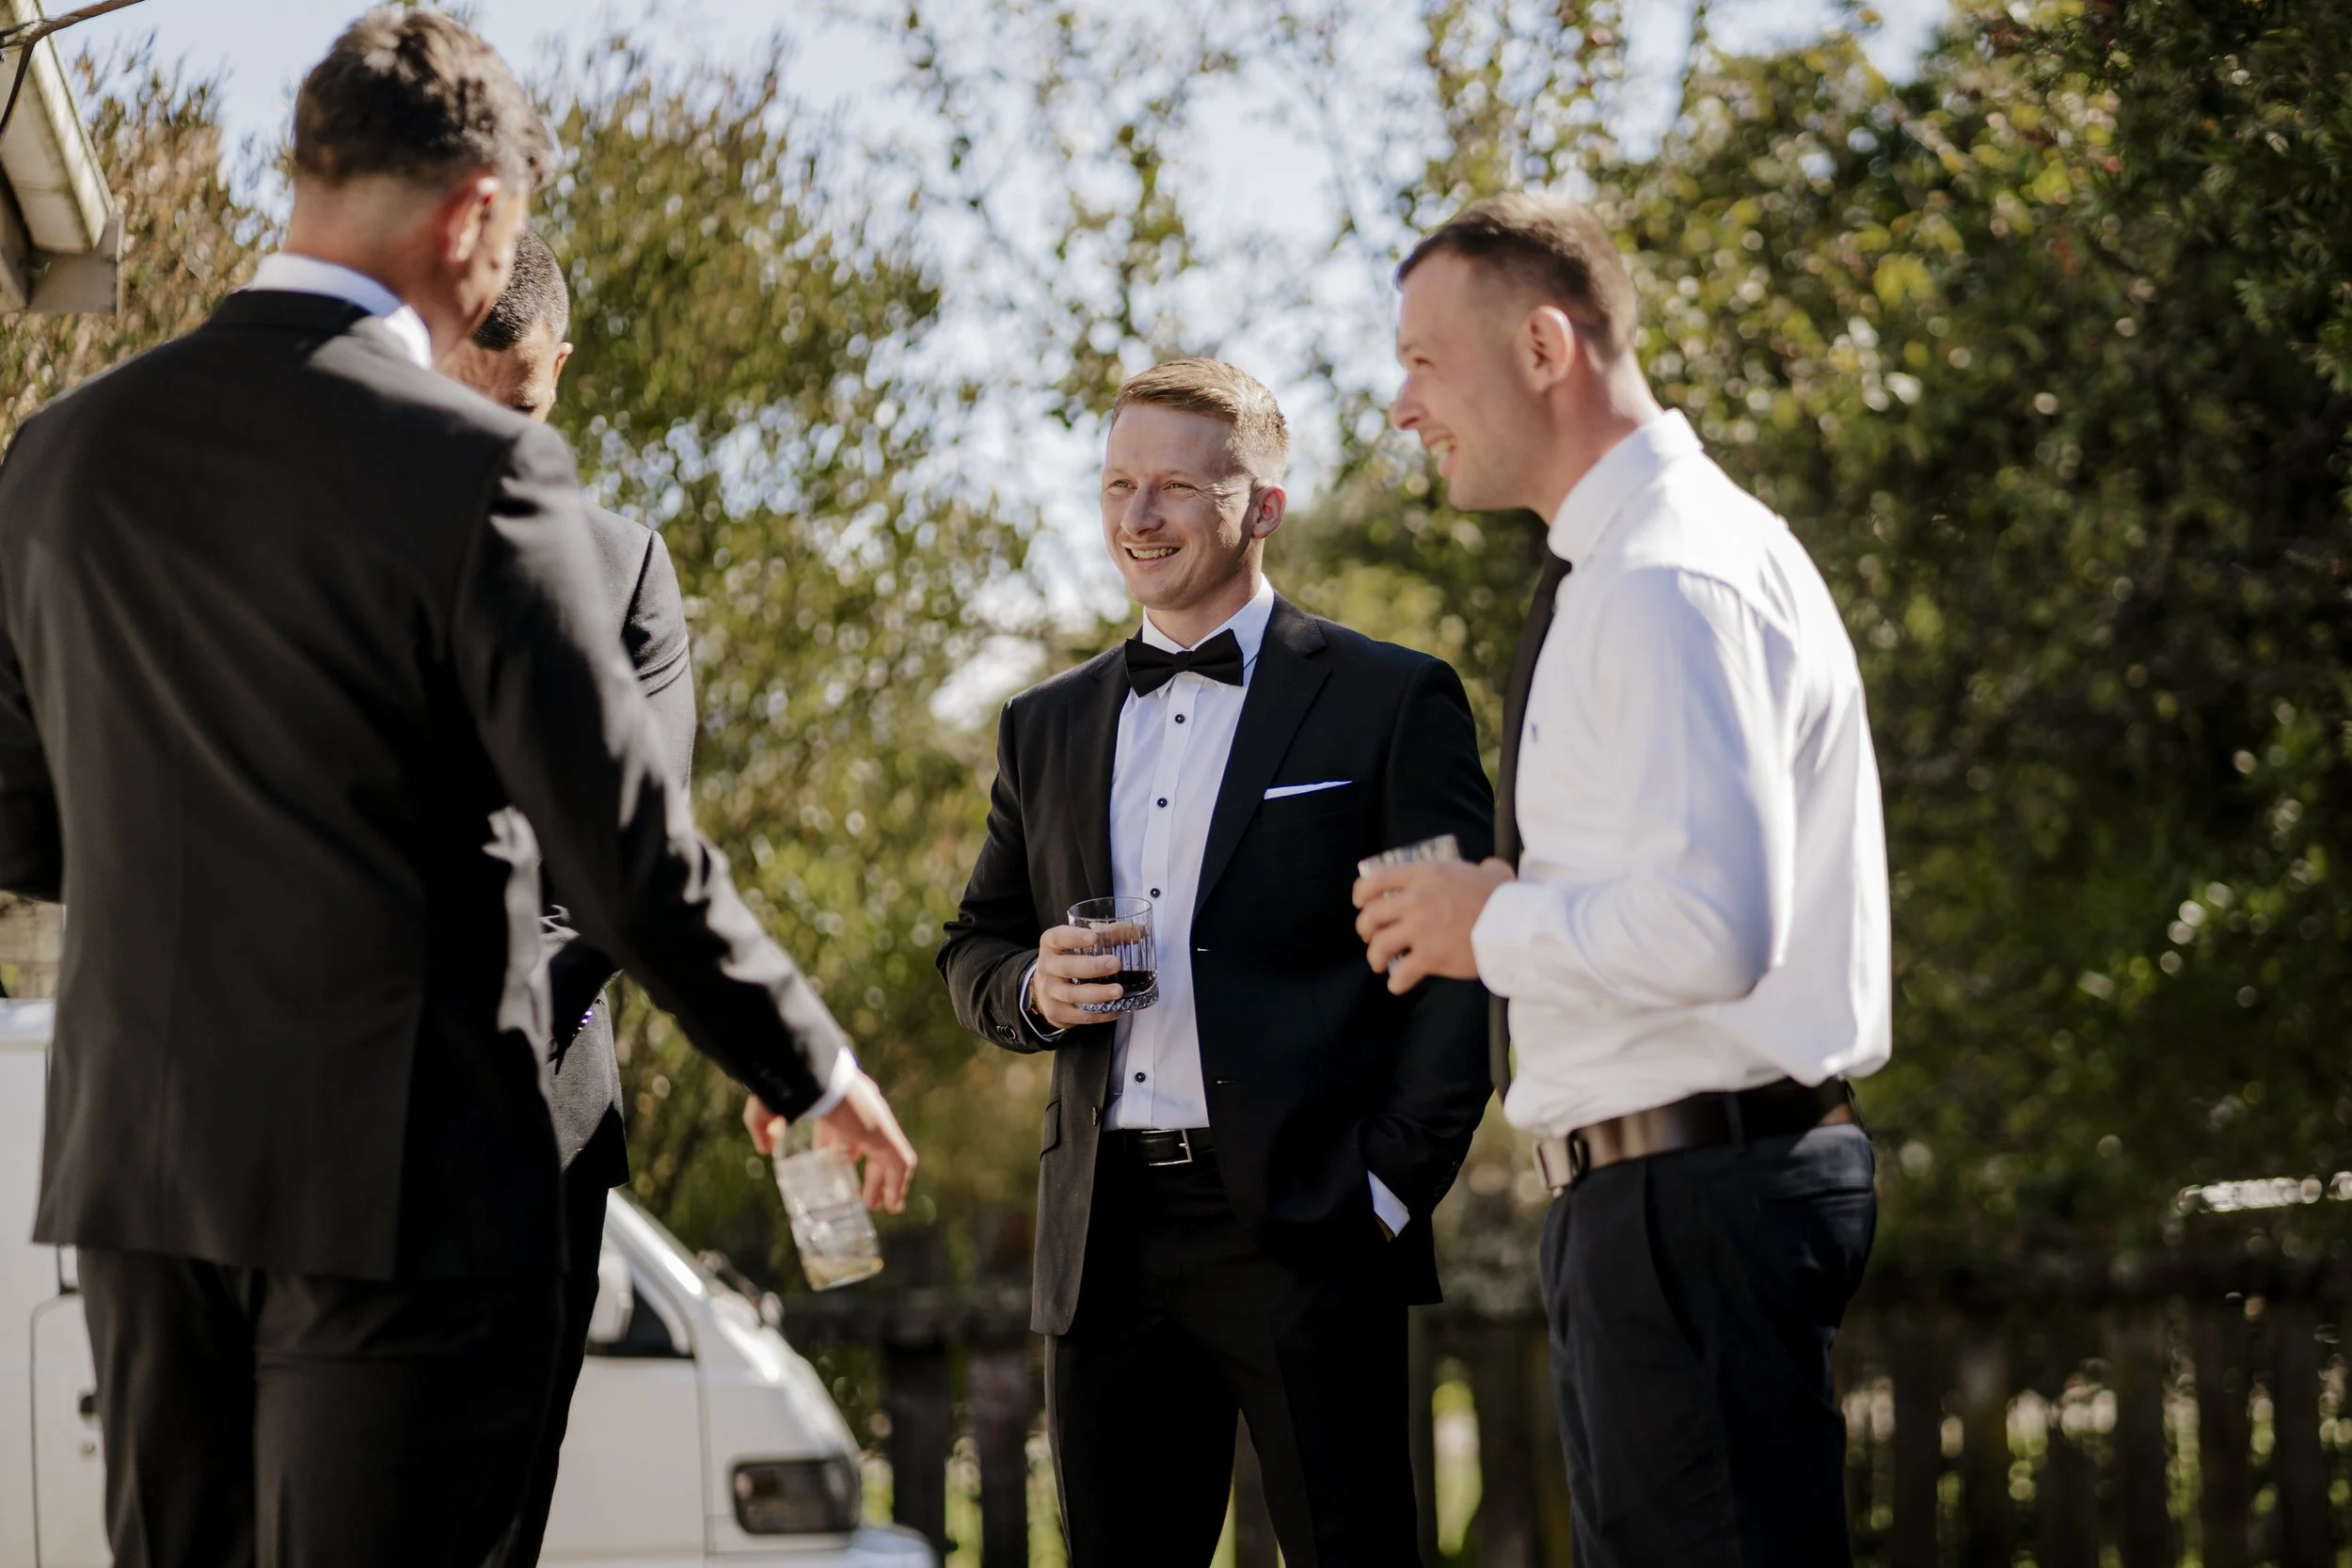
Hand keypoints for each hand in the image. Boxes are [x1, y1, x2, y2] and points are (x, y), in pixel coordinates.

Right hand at [742, 1073, 917, 1213]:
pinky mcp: (885, 1133)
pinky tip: (892, 1205)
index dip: (838, 1149)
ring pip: (887, 1156)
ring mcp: (875, 1122)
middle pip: (868, 1144)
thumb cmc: (788, 1088)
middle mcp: (861, 1111)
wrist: (810, 1076)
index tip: (833, 1166)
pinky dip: (897, 1185)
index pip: (842, 1128)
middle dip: (866, 1169)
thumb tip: (765, 1147)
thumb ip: (764, 1126)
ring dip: (884, 1181)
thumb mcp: (768, 1109)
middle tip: (860, 1194)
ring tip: (878, 1205)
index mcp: (837, 1103)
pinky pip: (900, 1162)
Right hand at [1028, 924, 1122, 1029]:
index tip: (1093, 936)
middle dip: (1092, 967)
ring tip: (1118, 991)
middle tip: (1115, 963)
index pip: (1056, 938)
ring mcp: (1049, 992)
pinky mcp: (1056, 1013)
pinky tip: (1117, 1008)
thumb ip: (1109, 935)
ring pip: (1072, 994)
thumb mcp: (1081, 943)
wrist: (1045, 990)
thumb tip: (1141, 932)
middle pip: (1066, 967)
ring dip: (1098, 993)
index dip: (1073, 937)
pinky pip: (1080, 1016)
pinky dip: (1101, 1013)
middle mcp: (1046, 968)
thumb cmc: (1070, 960)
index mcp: (1051, 945)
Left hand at [1353, 856, 1514, 992]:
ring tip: (1380, 963)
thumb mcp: (1489, 870)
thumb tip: (1489, 868)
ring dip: (1376, 957)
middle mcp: (1415, 901)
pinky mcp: (1430, 957)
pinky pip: (1402, 974)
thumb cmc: (1503, 896)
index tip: (1361, 903)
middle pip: (1372, 916)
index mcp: (1424, 876)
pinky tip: (1399, 985)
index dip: (1362, 893)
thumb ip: (1481, 867)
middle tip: (1370, 936)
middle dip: (1365, 929)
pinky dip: (1397, 982)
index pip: (1376, 880)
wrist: (1513, 924)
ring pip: (1380, 946)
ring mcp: (1420, 931)